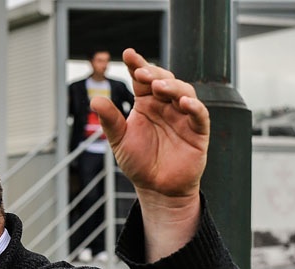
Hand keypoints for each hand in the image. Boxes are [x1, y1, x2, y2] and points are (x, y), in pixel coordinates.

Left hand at [91, 48, 209, 207]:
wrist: (156, 189)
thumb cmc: (139, 163)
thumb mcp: (120, 141)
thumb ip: (110, 121)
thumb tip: (95, 100)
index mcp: (146, 104)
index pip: (142, 79)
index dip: (137, 65)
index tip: (128, 54)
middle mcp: (165, 105)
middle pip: (164, 80)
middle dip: (154, 74)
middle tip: (141, 73)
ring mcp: (183, 116)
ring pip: (184, 91)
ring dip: (172, 86)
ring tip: (159, 87)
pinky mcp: (197, 131)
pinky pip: (199, 114)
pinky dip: (194, 106)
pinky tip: (184, 102)